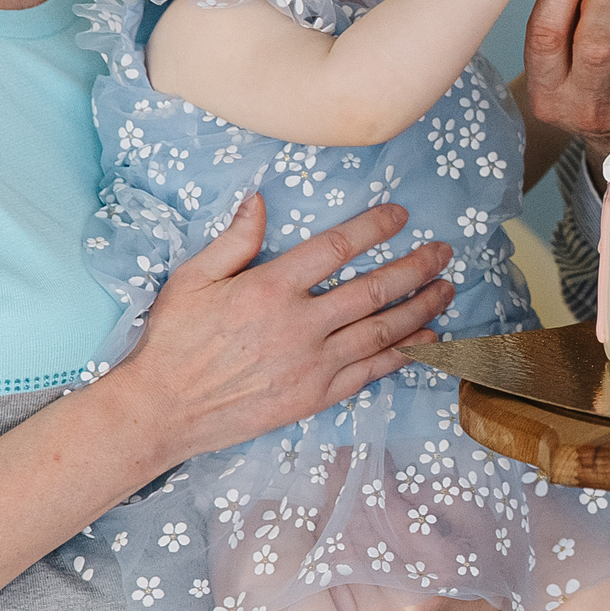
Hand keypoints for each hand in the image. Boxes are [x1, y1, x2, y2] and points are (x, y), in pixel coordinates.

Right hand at [113, 193, 454, 469]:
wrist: (163, 410)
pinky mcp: (316, 395)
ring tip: (447, 289)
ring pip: (383, 331)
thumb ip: (234, 240)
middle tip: (444, 252)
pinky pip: (372, 371)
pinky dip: (405, 354)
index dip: (374, 227)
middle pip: (374, 289)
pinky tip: (428, 340)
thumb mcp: (192, 279)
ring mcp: (312, 363)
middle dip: (417, 268)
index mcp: (269, 288)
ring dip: (422, 308)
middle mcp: (299, 325)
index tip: (401, 215)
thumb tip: (260, 200)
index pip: (337, 248)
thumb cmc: (174, 340)